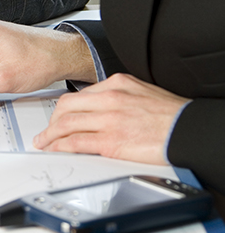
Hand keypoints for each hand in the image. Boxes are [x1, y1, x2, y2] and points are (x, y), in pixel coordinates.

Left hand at [33, 73, 189, 164]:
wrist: (188, 129)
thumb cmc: (170, 114)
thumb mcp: (141, 91)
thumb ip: (117, 95)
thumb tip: (98, 105)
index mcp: (117, 83)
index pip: (80, 94)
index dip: (63, 108)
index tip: (58, 117)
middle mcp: (110, 98)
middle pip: (66, 106)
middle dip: (51, 120)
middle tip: (45, 130)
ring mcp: (109, 119)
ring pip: (66, 124)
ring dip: (49, 135)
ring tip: (43, 142)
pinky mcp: (111, 141)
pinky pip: (76, 142)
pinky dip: (60, 146)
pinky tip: (55, 149)